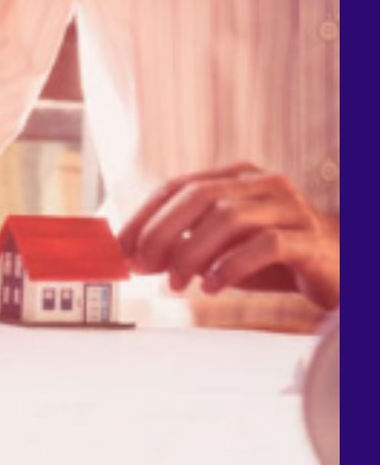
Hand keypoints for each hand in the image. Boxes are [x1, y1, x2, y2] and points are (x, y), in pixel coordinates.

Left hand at [120, 163, 339, 308]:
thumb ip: (185, 246)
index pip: (178, 187)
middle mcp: (263, 185)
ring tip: (177, 283)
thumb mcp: (225, 248)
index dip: (145, 216)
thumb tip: (136, 256)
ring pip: (228, 218)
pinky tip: (214, 287)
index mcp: (238, 178)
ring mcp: (290, 208)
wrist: (344, 269)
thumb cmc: (277, 259)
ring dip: (192, 253)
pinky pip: (264, 245)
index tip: (119, 246)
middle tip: (142, 264)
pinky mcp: (310, 239)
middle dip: (161, 232)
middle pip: (199, 196)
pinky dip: (231, 266)